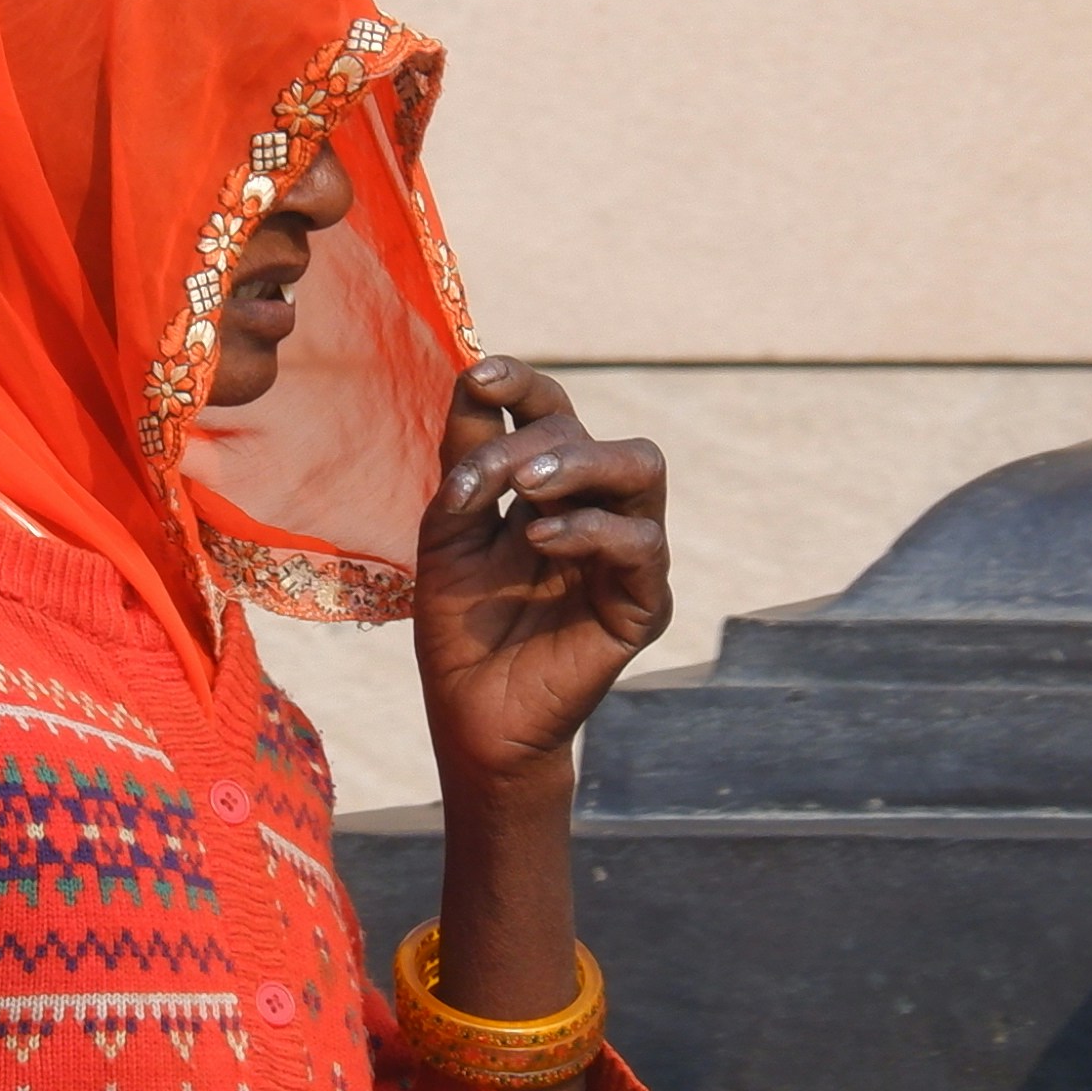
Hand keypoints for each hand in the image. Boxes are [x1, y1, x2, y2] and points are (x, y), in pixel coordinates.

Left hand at [414, 358, 672, 802]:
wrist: (469, 714)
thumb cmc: (461, 625)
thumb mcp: (448, 532)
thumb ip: (465, 460)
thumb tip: (474, 376)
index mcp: (547, 489)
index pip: (553, 413)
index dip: (525, 384)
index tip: (483, 378)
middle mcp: (594, 510)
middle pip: (593, 435)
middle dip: (537, 442)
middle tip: (497, 477)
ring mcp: (624, 554)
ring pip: (642, 468)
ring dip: (580, 466)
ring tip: (527, 489)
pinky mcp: (642, 602)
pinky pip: (640, 542)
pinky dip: (588, 529)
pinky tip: (540, 540)